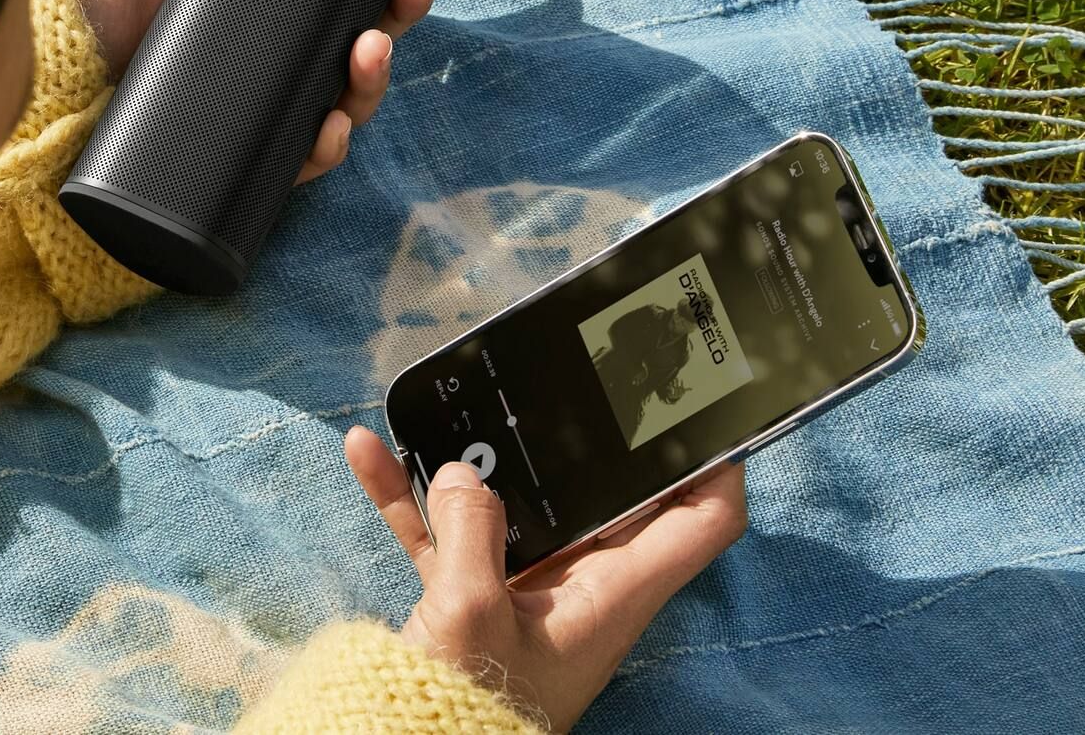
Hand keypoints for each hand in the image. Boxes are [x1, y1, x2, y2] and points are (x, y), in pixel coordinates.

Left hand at [73, 0, 441, 183]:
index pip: (331, 6)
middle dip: (394, 25)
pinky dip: (321, 149)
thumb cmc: (79, 28)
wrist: (33, 100)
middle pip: (352, 56)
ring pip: (340, 109)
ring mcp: (254, 121)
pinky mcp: (235, 166)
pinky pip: (295, 165)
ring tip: (365, 55)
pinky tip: (327, 131)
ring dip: (370, 84)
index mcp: (251, 21)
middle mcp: (262, 74)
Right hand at [344, 427, 746, 731]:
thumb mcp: (470, 610)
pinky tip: (370, 455)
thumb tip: (462, 474)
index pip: (700, 522)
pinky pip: (445, 531)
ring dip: (472, 461)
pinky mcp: (468, 597)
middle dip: (578, 440)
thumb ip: (471, 529)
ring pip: (508, 505)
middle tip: (567, 383)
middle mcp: (580, 587)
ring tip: (446, 410)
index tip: (700, 412)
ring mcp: (522, 590)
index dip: (714, 464)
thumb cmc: (468, 707)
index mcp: (614, 593)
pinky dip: (411, 498)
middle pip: (605, 497)